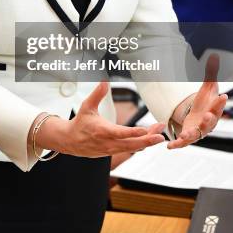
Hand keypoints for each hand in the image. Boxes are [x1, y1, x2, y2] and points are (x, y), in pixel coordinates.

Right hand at [35, 82, 165, 157]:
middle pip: (131, 144)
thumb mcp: (86, 106)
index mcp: (101, 131)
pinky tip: (149, 139)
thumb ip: (97, 94)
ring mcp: (111, 149)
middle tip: (161, 135)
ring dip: (147, 142)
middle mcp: (108, 143)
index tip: (145, 130)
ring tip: (160, 134)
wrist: (70, 141)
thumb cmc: (80, 122)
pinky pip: (129, 150)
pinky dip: (140, 145)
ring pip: (132, 148)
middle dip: (148, 139)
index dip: (133, 132)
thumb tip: (105, 80)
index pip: (120, 133)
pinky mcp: (112, 152)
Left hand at [167, 54, 227, 148]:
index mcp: (213, 110)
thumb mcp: (207, 86)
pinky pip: (183, 143)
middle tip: (207, 114)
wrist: (198, 115)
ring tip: (185, 134)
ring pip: (196, 135)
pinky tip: (169, 146)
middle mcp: (207, 123)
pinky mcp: (188, 137)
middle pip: (210, 122)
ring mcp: (198, 131)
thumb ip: (210, 73)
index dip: (221, 102)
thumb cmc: (205, 101)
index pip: (219, 106)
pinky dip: (177, 145)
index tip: (223, 96)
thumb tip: (215, 56)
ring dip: (191, 134)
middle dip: (209, 119)